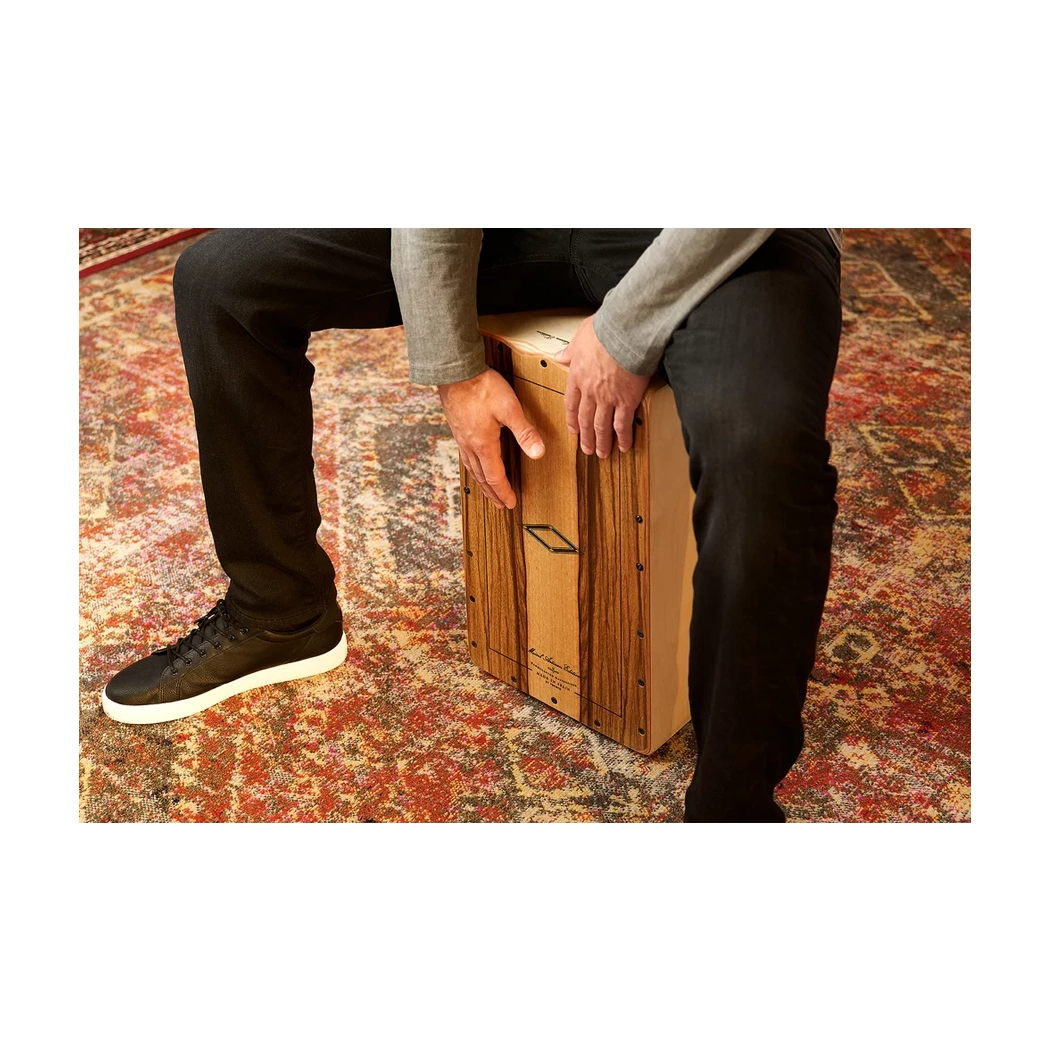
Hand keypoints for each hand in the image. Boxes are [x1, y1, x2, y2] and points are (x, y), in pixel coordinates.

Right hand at [437, 368, 545, 509]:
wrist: (455, 371)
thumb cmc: (481, 387)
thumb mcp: (509, 409)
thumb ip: (525, 432)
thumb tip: (538, 453)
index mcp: (483, 445)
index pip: (495, 477)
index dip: (504, 492)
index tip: (510, 503)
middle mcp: (469, 445)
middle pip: (481, 477)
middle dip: (492, 493)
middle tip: (500, 504)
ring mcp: (461, 437)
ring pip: (471, 468)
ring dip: (481, 482)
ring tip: (487, 490)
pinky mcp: (457, 428)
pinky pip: (465, 456)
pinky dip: (473, 467)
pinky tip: (475, 462)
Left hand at [553, 315, 649, 456]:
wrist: (625, 333)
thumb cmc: (605, 331)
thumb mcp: (580, 337)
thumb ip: (570, 351)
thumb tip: (559, 356)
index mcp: (577, 376)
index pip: (571, 403)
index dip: (572, 419)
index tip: (573, 428)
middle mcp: (590, 391)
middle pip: (585, 419)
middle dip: (586, 437)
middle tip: (586, 449)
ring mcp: (607, 398)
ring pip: (601, 426)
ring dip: (601, 442)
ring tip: (602, 454)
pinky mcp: (626, 401)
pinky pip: (622, 424)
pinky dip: (623, 437)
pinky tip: (624, 446)